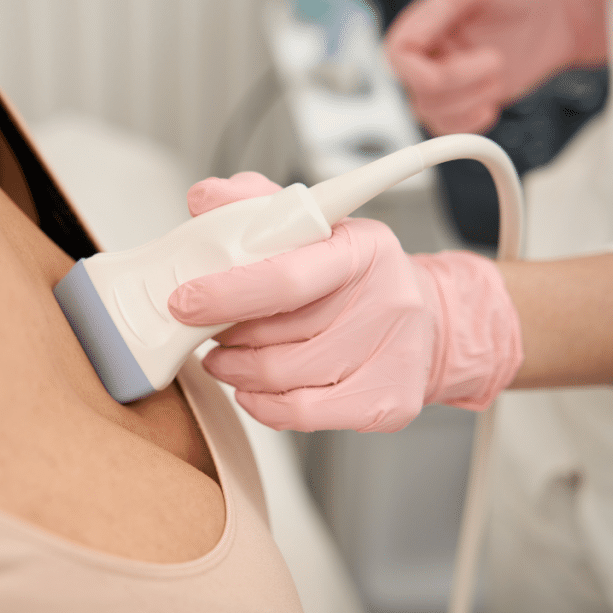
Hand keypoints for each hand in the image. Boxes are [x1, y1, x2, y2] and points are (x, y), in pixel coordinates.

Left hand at [168, 173, 522, 432]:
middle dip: (224, 335)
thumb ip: (255, 206)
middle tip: (207, 330)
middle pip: (275, 335)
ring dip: (235, 371)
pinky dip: (263, 405)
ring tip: (224, 359)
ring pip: (282, 377)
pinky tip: (252, 389)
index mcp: (362, 248)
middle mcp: (385, 302)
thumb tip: (204, 198)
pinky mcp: (388, 403)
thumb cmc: (356, 275)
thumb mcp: (313, 225)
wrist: (428, 321)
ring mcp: (392, 357)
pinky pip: (302, 413)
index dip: (226, 293)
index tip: (184, 301)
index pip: (285, 277)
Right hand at [385, 0, 607, 134]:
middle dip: (461, 84)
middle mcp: (429, 55)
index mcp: (425, 23)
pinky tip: (493, 99)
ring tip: (499, 74)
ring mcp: (446, 82)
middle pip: (418, 92)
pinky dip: (473, 122)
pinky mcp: (464, 103)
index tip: (447, 69)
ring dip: (472, 101)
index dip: (417, 73)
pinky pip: (451, 130)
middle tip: (495, 60)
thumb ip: (444, 7)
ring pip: (434, 115)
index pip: (398, 55)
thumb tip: (410, 39)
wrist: (558, 17)